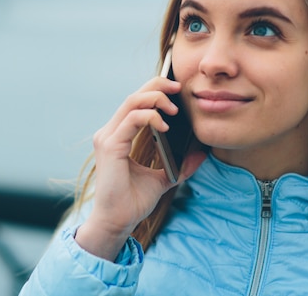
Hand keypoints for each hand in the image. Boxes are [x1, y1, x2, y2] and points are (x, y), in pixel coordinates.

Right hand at [75, 77, 205, 259]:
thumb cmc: (133, 201)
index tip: (176, 91)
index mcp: (117, 136)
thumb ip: (178, 165)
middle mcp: (109, 133)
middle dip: (157, 86)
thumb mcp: (163, 178)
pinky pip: (133, 120)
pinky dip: (151, 117)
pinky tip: (165, 126)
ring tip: (174, 109)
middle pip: (133, 96)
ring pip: (132, 102)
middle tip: (178, 87)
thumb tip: (200, 154)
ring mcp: (107, 138)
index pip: (134, 104)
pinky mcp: (110, 146)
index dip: (154, 91)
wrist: (117, 222)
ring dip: (155, 98)